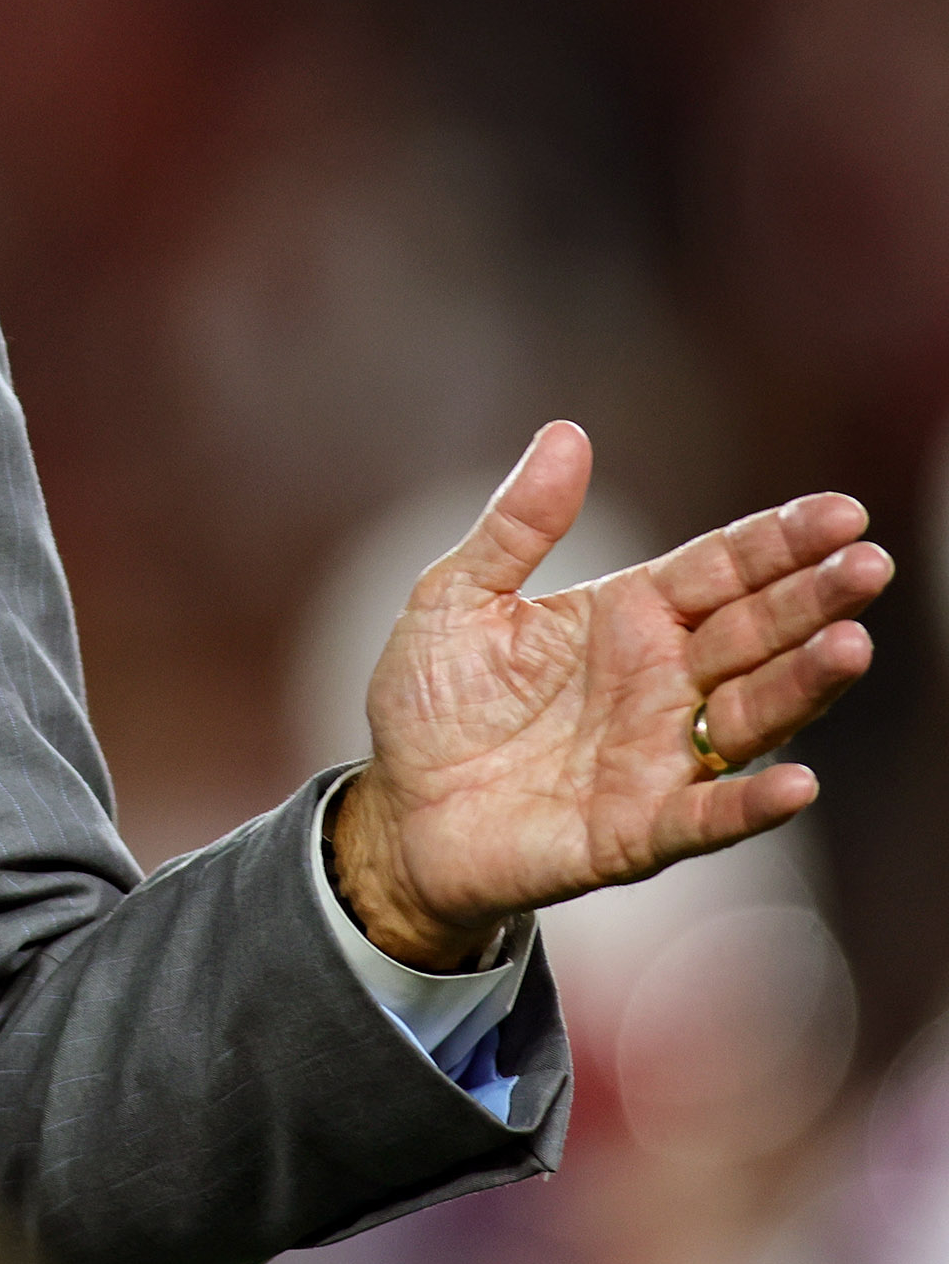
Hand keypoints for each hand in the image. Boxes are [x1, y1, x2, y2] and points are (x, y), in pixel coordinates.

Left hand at [329, 420, 887, 971]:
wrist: (395, 807)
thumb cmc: (432, 699)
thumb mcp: (457, 596)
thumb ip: (517, 524)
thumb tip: (567, 433)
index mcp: (628, 616)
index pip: (723, 570)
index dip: (781, 543)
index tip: (842, 512)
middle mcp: (662, 683)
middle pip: (756, 634)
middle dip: (814, 600)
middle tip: (868, 565)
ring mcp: (659, 757)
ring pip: (752, 717)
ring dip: (803, 686)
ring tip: (850, 646)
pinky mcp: (636, 830)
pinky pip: (706, 817)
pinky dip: (752, 806)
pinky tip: (798, 784)